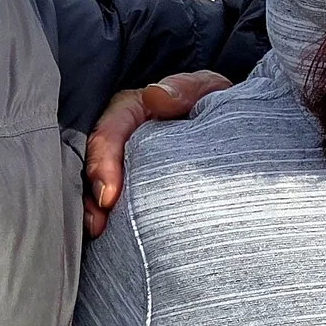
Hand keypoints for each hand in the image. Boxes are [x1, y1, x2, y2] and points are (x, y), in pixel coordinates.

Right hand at [84, 71, 228, 237]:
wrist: (233, 132)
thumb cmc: (212, 105)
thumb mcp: (204, 90)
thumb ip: (184, 89)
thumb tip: (156, 95)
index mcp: (131, 110)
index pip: (109, 132)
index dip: (104, 161)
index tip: (110, 194)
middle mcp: (120, 137)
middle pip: (93, 163)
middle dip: (92, 192)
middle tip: (98, 222)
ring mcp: (123, 163)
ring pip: (95, 184)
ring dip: (93, 209)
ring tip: (98, 231)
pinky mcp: (130, 187)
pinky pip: (111, 202)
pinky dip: (108, 219)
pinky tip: (108, 237)